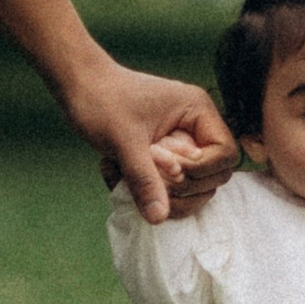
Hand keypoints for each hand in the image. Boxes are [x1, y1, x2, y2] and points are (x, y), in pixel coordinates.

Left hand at [72, 57, 237, 220]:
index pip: (225, 154)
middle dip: (181, 188)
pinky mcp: (165, 156)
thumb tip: (159, 217)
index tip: (169, 172)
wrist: (79, 86)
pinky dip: (148, 191)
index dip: (202, 171)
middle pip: (214, 176)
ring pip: (193, 187)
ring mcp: (182, 143)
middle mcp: (196, 128)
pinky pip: (170, 186)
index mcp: (198, 111)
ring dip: (162, 193)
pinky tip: (118, 177)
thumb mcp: (124, 141)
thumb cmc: (102, 100)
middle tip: (146, 179)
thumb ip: (144, 179)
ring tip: (126, 178)